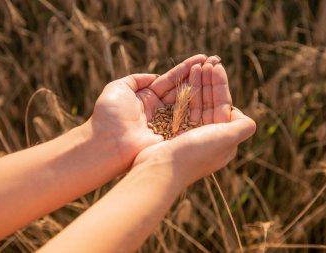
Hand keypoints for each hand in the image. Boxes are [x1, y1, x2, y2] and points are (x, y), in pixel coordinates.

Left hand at [80, 54, 210, 173]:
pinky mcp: (173, 136)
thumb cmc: (110, 115)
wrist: (108, 144)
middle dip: (198, 77)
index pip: (169, 81)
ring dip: (202, 88)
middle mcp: (159, 111)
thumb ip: (135, 79)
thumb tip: (153, 76)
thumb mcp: (118, 88)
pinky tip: (213, 92)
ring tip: (216, 71)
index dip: (185, 70)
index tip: (201, 58)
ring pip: (189, 103)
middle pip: (182, 90)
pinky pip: (190, 119)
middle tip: (215, 62)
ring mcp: (168, 124)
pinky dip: (201, 106)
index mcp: (146, 99)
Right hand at [133, 63, 255, 186]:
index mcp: (222, 137)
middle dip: (209, 81)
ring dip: (197, 84)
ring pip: (196, 103)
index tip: (216, 66)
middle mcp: (208, 136)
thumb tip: (248, 120)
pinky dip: (183, 94)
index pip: (224, 105)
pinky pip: (182, 109)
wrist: (162, 169)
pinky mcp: (175, 133)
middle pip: (211, 102)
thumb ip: (242, 127)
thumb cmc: (196, 153)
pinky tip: (183, 80)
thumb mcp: (227, 139)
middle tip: (206, 60)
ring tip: (196, 65)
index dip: (221, 85)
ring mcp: (190, 134)